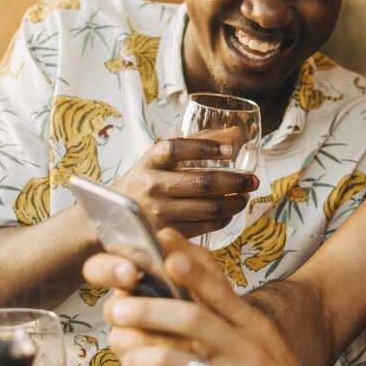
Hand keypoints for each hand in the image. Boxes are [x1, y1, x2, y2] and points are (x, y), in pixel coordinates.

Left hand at [91, 230, 331, 365]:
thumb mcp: (259, 334)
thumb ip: (226, 307)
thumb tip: (185, 264)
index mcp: (253, 327)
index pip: (221, 292)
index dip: (193, 271)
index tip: (166, 252)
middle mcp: (245, 351)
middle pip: (192, 320)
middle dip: (149, 310)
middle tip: (118, 309)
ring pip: (175, 364)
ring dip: (142, 358)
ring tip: (130, 358)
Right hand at [110, 139, 258, 239]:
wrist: (112, 215)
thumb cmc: (146, 180)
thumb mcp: (162, 158)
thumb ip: (198, 142)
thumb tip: (236, 133)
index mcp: (150, 160)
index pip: (178, 148)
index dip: (207, 147)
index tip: (231, 150)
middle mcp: (152, 184)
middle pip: (202, 183)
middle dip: (236, 181)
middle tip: (253, 180)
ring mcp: (157, 211)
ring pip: (207, 207)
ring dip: (234, 202)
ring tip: (245, 196)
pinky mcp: (164, 232)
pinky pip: (203, 226)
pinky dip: (222, 219)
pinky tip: (229, 212)